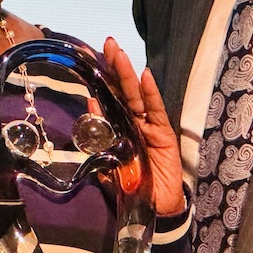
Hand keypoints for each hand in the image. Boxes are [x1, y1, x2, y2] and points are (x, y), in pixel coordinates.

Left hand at [103, 38, 184, 215]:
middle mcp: (133, 122)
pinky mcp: (163, 135)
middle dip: (115, 66)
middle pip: (123, 90)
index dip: (100, 78)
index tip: (89, 57)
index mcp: (118, 127)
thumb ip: (96, 138)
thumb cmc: (128, 186)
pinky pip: (156, 111)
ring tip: (119, 53)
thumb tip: (88, 106)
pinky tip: (145, 76)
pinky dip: (151, 93)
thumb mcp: (105, 163)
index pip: (108, 97)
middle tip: (108, 42)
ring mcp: (148, 127)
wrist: (151, 209)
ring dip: (128, 74)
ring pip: (136, 96)